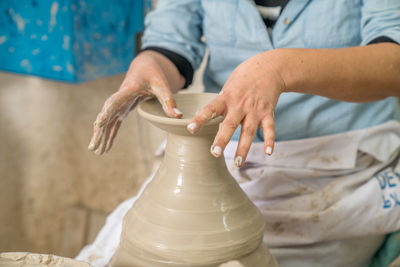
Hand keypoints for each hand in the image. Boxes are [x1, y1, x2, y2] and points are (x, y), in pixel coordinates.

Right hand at [88, 51, 183, 154]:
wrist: (144, 67)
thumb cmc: (152, 74)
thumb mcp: (162, 85)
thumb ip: (169, 100)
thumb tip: (178, 115)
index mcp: (127, 90)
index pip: (114, 102)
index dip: (106, 113)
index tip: (98, 123)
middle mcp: (119, 98)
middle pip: (106, 116)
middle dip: (99, 131)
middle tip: (93, 147)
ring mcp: (119, 105)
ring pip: (107, 122)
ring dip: (101, 136)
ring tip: (96, 151)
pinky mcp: (122, 110)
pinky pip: (113, 124)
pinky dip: (109, 135)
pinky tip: (105, 147)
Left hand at [187, 52, 284, 166]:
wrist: (269, 67)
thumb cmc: (244, 78)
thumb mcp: (228, 86)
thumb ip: (221, 103)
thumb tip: (210, 118)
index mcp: (226, 97)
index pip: (210, 109)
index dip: (200, 119)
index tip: (190, 129)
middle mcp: (239, 105)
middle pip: (230, 124)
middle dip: (222, 139)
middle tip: (214, 153)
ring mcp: (254, 109)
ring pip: (248, 131)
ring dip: (243, 148)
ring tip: (237, 163)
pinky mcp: (267, 111)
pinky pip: (269, 128)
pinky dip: (270, 140)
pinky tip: (268, 152)